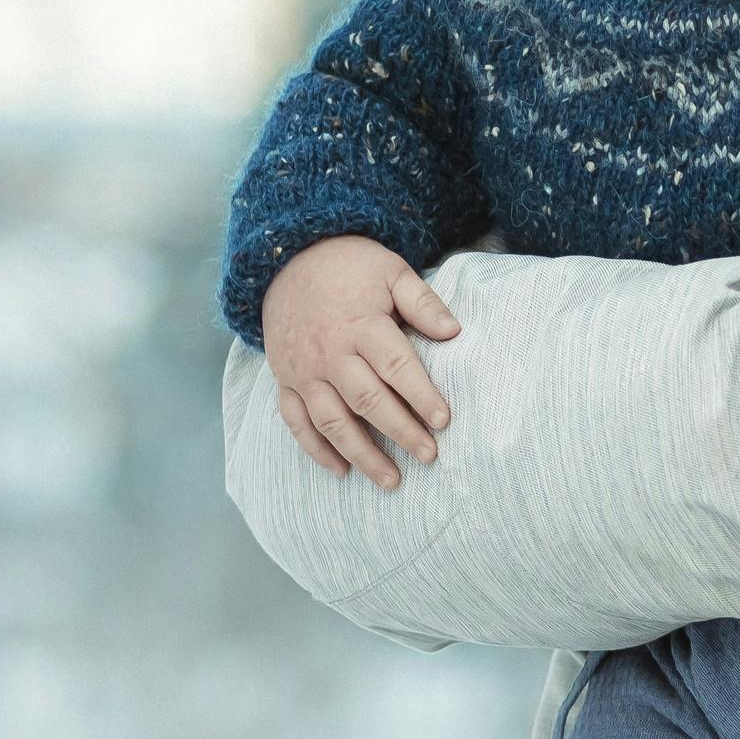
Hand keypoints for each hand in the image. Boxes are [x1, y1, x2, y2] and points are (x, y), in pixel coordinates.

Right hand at [260, 236, 458, 486]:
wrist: (287, 258)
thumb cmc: (348, 266)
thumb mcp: (391, 270)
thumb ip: (422, 302)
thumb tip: (454, 332)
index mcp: (360, 325)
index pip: (396, 367)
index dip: (421, 396)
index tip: (444, 421)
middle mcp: (330, 353)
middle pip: (368, 401)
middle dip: (400, 432)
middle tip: (429, 456)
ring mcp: (304, 371)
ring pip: (332, 421)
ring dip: (362, 454)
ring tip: (391, 480)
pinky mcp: (285, 380)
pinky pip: (296, 422)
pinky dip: (316, 450)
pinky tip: (341, 470)